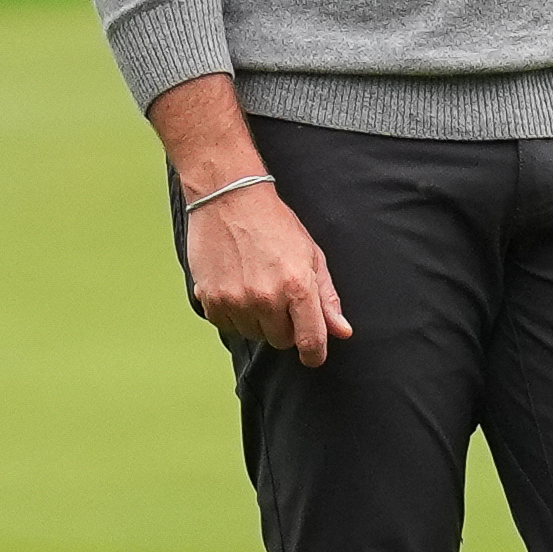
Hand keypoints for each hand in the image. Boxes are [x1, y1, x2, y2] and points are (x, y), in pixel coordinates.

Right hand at [183, 177, 351, 363]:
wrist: (227, 197)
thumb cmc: (273, 222)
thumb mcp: (311, 255)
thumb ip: (326, 298)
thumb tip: (342, 331)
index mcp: (297, 286)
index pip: (310, 342)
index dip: (314, 354)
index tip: (312, 354)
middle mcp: (266, 298)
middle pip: (280, 341)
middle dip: (284, 326)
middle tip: (278, 296)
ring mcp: (236, 300)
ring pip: (252, 335)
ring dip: (256, 320)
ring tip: (254, 286)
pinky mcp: (210, 298)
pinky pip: (226, 326)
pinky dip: (232, 314)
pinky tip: (235, 288)